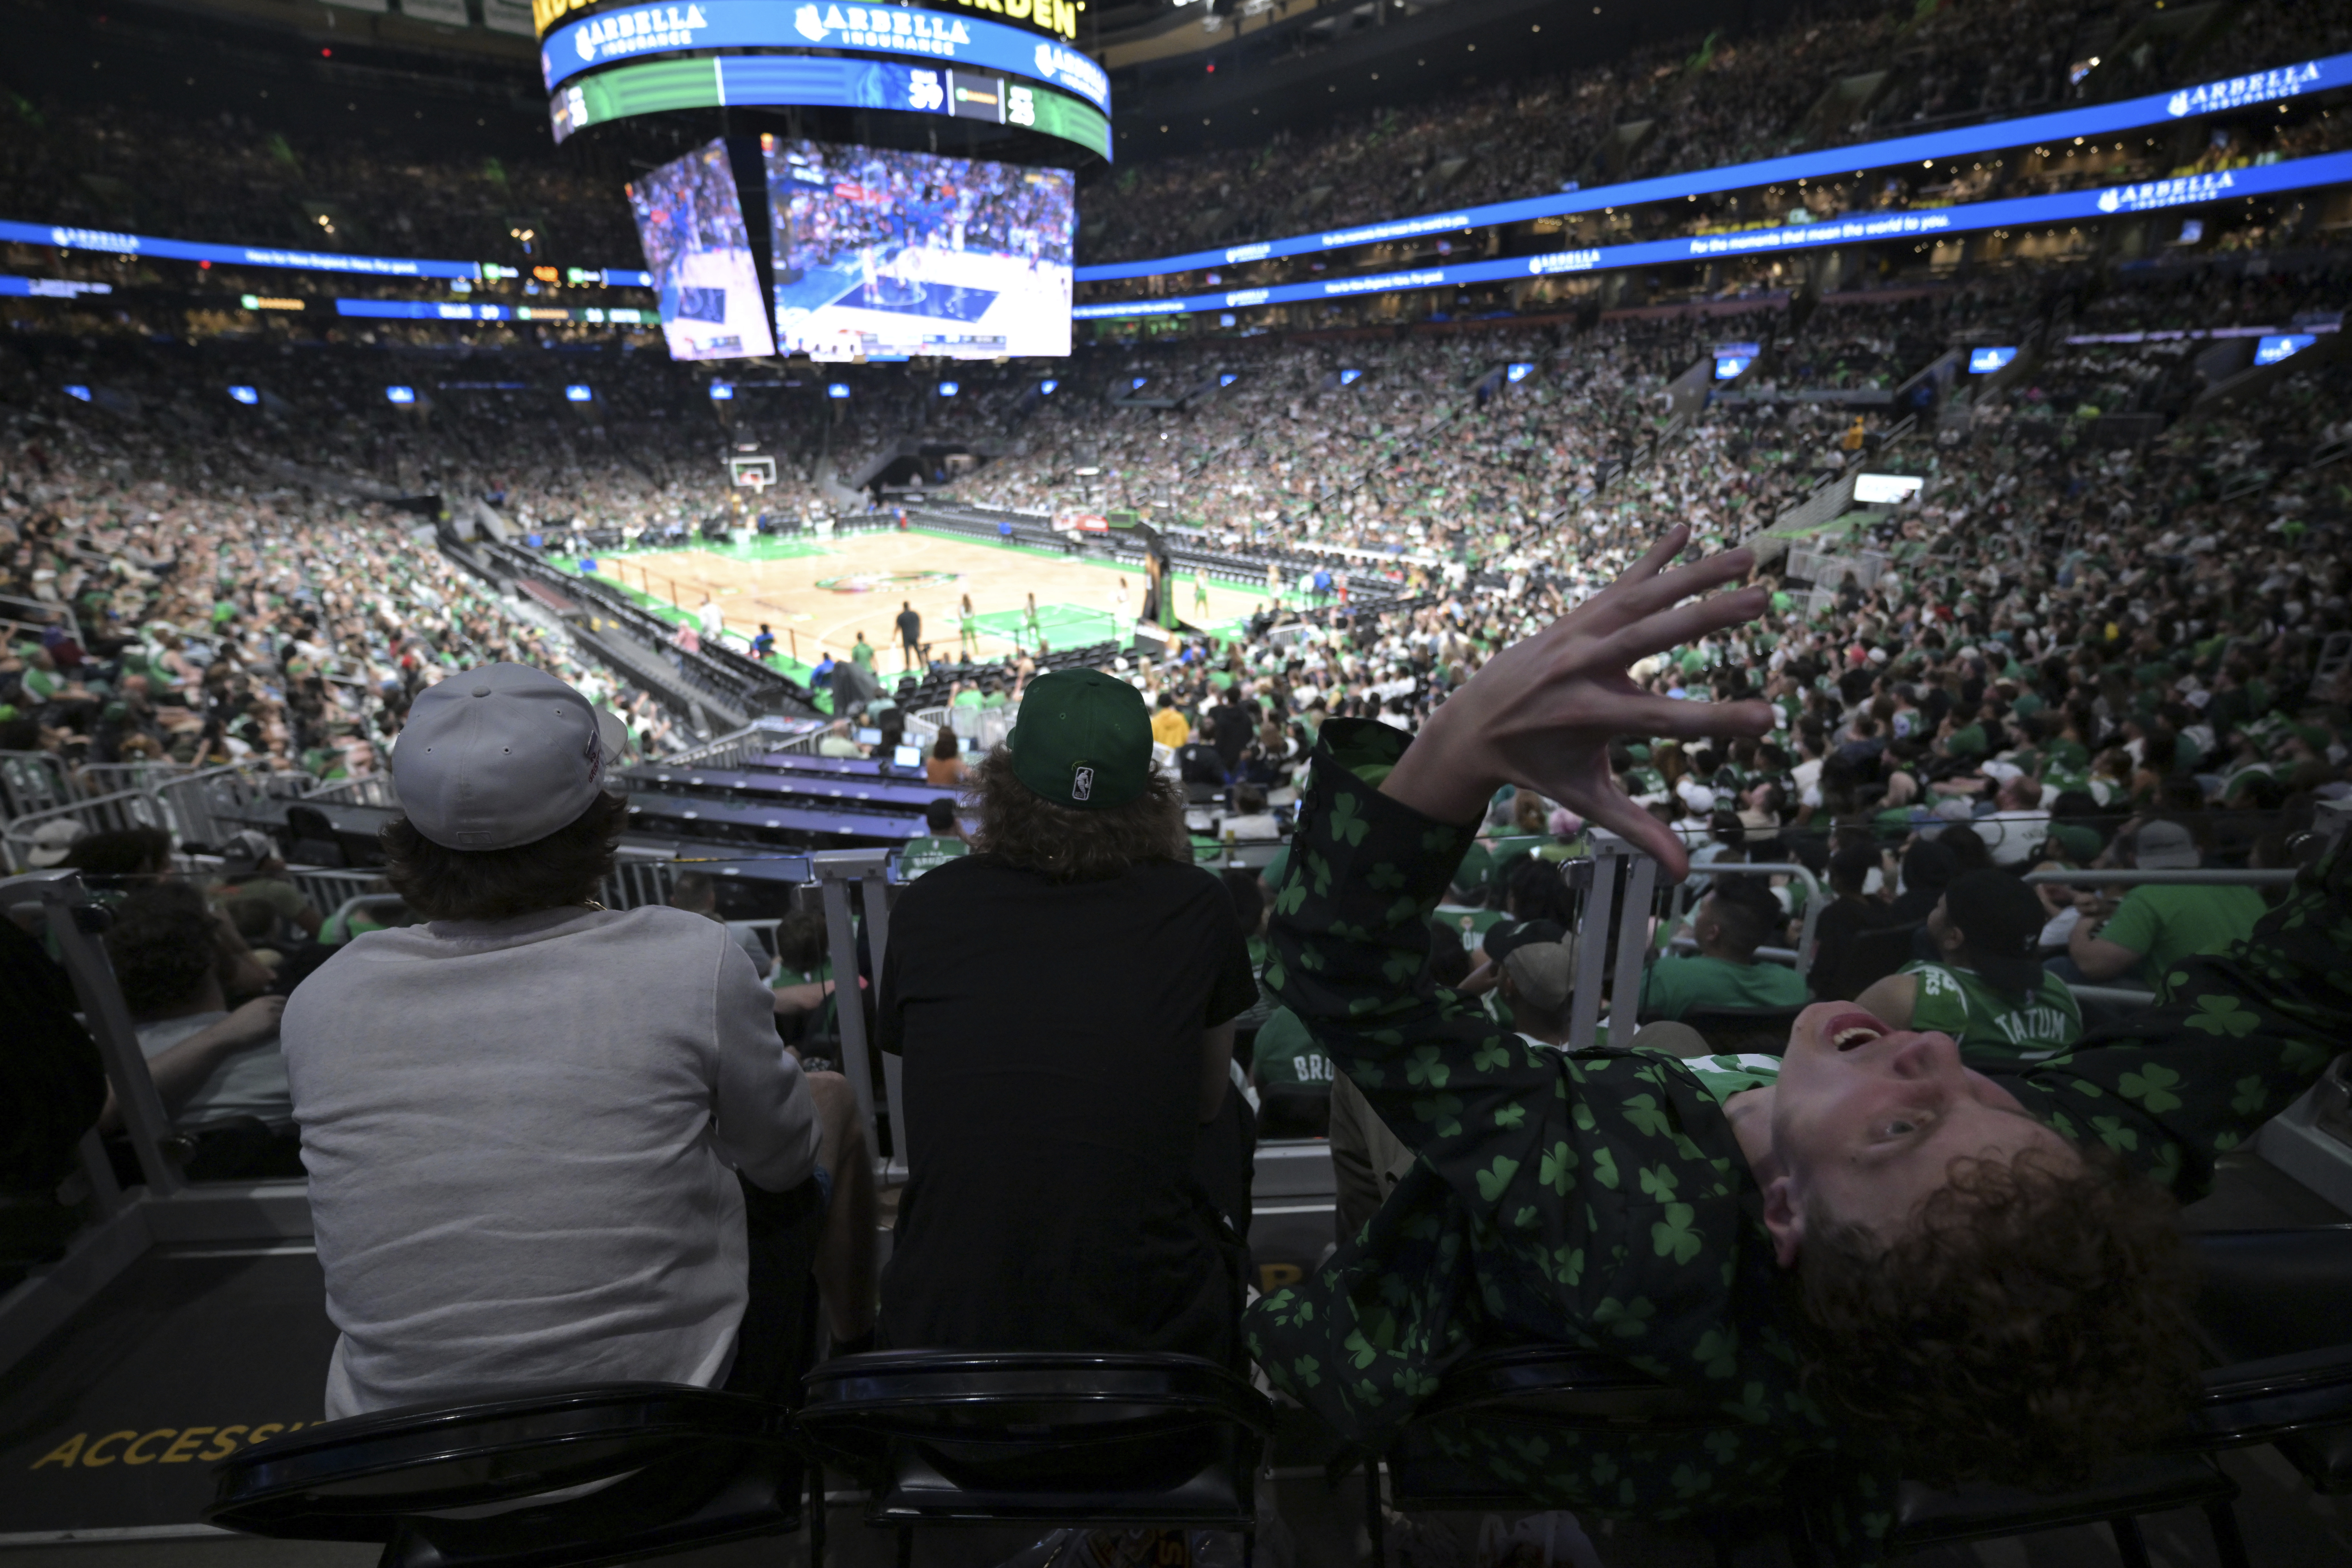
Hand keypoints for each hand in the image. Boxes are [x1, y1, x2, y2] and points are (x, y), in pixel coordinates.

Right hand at [217, 995, 285, 1046]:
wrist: (226, 1034)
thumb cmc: (235, 1024)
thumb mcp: (249, 1009)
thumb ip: (263, 1008)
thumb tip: (275, 1012)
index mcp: (263, 1000)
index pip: (284, 1000)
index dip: (288, 1006)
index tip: (288, 1013)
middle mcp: (269, 1005)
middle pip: (289, 1009)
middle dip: (290, 1015)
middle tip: (291, 1023)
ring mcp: (272, 1015)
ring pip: (289, 1019)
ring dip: (289, 1024)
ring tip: (288, 1030)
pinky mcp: (272, 1027)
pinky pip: (285, 1029)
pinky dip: (286, 1032)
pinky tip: (284, 1036)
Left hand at [1381, 525, 1771, 877]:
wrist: (1472, 723)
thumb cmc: (1537, 764)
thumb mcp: (1583, 798)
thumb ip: (1635, 830)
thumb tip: (1681, 875)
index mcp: (1590, 716)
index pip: (1664, 718)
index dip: (1715, 721)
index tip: (1767, 721)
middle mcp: (1583, 668)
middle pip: (1653, 638)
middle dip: (1708, 617)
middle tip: (1763, 601)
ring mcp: (1578, 634)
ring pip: (1641, 598)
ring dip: (1695, 574)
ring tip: (1748, 555)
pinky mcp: (1576, 616)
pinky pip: (1619, 583)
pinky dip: (1652, 556)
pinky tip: (1683, 529)